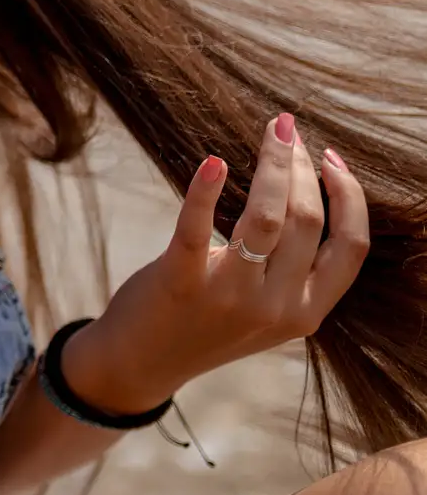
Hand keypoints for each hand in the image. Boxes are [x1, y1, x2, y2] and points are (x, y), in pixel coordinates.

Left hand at [63, 112, 369, 414]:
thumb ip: (294, 271)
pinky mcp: (180, 281)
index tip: (331, 158)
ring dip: (273, 165)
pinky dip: (205, 191)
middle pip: (307, 220)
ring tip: (271, 132)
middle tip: (286, 132)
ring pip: (266, 218)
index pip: (351, 247)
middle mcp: (277, 307)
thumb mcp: (269, 311)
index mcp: (306, 311)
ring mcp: (229, 296)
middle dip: (301, 167)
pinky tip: (213, 162)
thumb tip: (306, 192)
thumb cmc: (208, 322)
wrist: (142, 362)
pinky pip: (197, 228)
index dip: (349, 196)